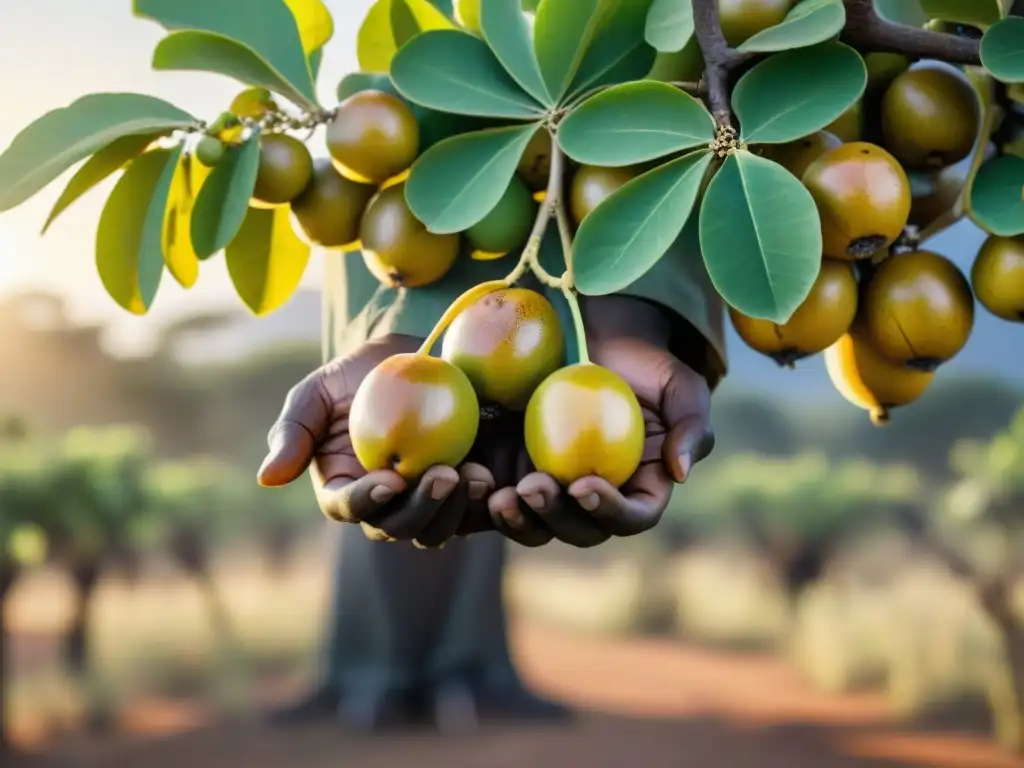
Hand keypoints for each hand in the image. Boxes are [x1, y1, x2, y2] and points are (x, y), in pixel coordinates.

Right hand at [257, 335, 510, 548]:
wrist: (425, 358)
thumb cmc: (364, 373)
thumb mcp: (321, 390)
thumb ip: (294, 430)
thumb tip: (267, 478)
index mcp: (344, 488)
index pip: (348, 507)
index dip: (365, 501)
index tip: (388, 480)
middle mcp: (385, 506)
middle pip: (397, 527)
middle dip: (421, 507)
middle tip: (444, 475)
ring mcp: (427, 504)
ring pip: (437, 529)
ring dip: (455, 509)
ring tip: (475, 476)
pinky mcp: (466, 496)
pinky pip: (474, 514)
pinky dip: (483, 504)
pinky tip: (494, 478)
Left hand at [488, 298, 714, 547]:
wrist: (588, 338)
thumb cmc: (639, 361)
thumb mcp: (678, 383)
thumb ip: (691, 425)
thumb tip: (680, 473)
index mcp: (640, 487)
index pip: (633, 517)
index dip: (610, 511)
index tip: (585, 484)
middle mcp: (597, 499)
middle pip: (581, 531)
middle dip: (556, 517)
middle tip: (533, 485)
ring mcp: (554, 490)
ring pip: (536, 528)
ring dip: (518, 521)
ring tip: (500, 496)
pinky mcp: (513, 475)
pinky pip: (498, 504)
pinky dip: (483, 503)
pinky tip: (473, 481)